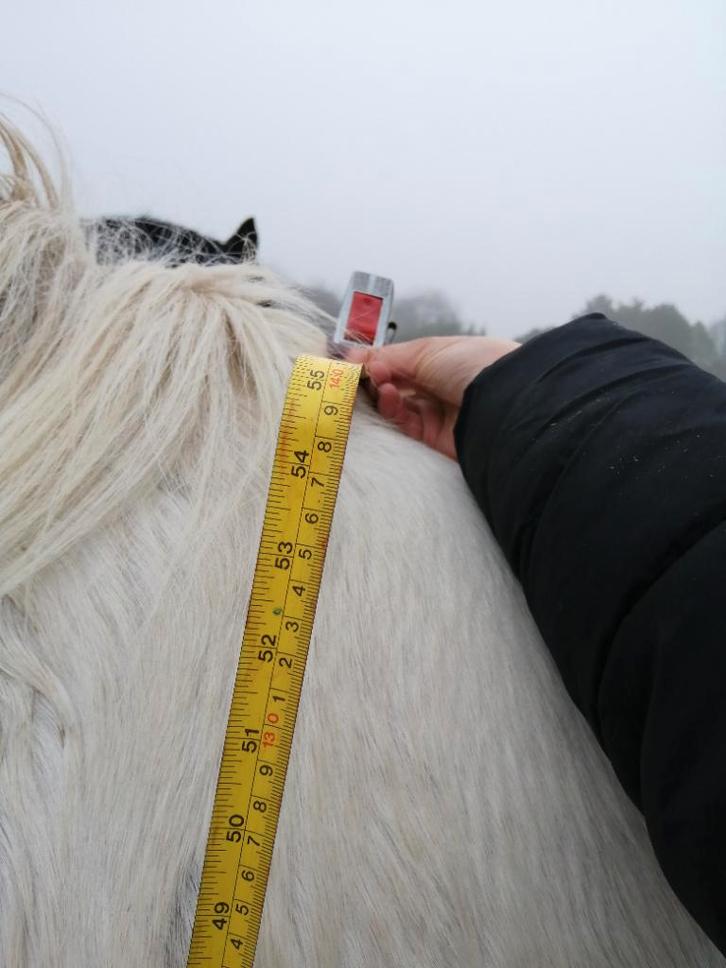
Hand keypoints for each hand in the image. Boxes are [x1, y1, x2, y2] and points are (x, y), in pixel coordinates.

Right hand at [346, 335, 519, 459]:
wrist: (505, 400)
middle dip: (373, 380)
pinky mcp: (432, 439)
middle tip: (357, 376)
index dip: (374, 363)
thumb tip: (354, 359)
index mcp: (437, 360)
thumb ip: (387, 356)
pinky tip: (388, 396)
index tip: (352, 363)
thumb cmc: (473, 363)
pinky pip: (403, 426)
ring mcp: (434, 413)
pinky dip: (391, 411)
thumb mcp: (426, 350)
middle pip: (392, 386)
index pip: (396, 363)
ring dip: (381, 395)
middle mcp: (435, 386)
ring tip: (380, 384)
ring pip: (394, 407)